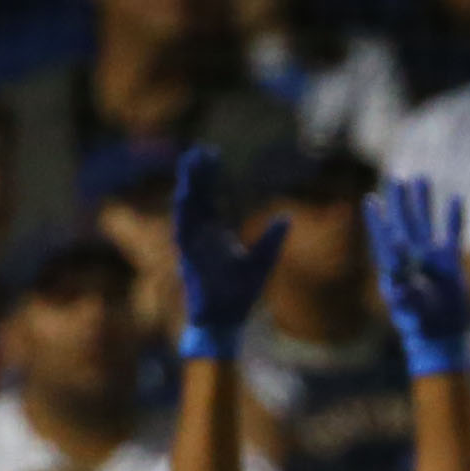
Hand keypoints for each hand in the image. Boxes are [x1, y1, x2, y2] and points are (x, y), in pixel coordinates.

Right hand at [169, 145, 283, 354]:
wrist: (226, 319)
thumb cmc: (240, 294)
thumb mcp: (262, 261)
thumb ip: (271, 238)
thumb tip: (286, 216)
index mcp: (217, 234)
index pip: (212, 197)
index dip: (211, 176)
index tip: (213, 154)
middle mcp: (202, 236)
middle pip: (198, 197)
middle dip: (197, 174)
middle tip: (198, 150)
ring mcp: (194, 245)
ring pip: (187, 209)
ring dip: (188, 187)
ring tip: (189, 165)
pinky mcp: (188, 258)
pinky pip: (183, 232)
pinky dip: (183, 214)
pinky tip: (183, 197)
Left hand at [367, 175, 469, 377]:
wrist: (441, 336)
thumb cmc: (420, 325)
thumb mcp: (410, 309)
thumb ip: (405, 293)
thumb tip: (399, 278)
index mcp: (395, 269)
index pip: (384, 239)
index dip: (377, 220)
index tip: (370, 201)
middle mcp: (411, 259)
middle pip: (403, 223)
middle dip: (399, 202)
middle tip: (395, 178)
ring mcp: (431, 259)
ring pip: (426, 223)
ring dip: (423, 203)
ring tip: (421, 179)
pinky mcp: (451, 263)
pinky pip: (453, 235)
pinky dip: (454, 219)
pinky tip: (455, 198)